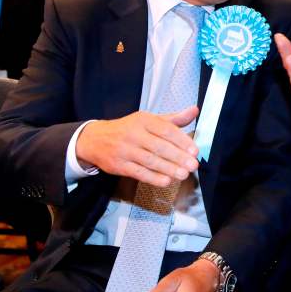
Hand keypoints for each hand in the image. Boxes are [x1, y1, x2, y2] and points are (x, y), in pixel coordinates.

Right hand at [76, 108, 199, 185]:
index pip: (166, 130)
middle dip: (178, 157)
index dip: (182, 141)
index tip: (194, 151)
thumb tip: (195, 110)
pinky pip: (138, 172)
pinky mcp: (118, 165)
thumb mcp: (149, 120)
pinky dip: (153, 178)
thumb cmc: (129, 129)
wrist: (95, 139)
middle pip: (159, 146)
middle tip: (193, 165)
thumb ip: (173, 119)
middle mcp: (133, 134)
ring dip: (168, 169)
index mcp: (143, 120)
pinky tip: (166, 181)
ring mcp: (125, 150)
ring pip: (149, 161)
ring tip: (183, 174)